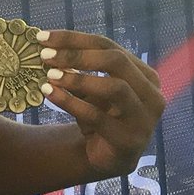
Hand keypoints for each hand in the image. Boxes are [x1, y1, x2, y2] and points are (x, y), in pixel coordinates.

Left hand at [37, 30, 164, 178]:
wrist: (106, 157)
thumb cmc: (99, 115)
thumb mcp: (88, 88)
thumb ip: (76, 68)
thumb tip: (47, 46)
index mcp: (144, 74)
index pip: (108, 46)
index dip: (74, 39)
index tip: (43, 37)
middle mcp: (151, 94)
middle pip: (116, 61)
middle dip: (77, 55)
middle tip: (45, 56)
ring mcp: (144, 119)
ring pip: (115, 87)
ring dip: (78, 78)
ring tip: (49, 76)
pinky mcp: (129, 140)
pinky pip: (98, 117)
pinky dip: (71, 102)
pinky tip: (50, 93)